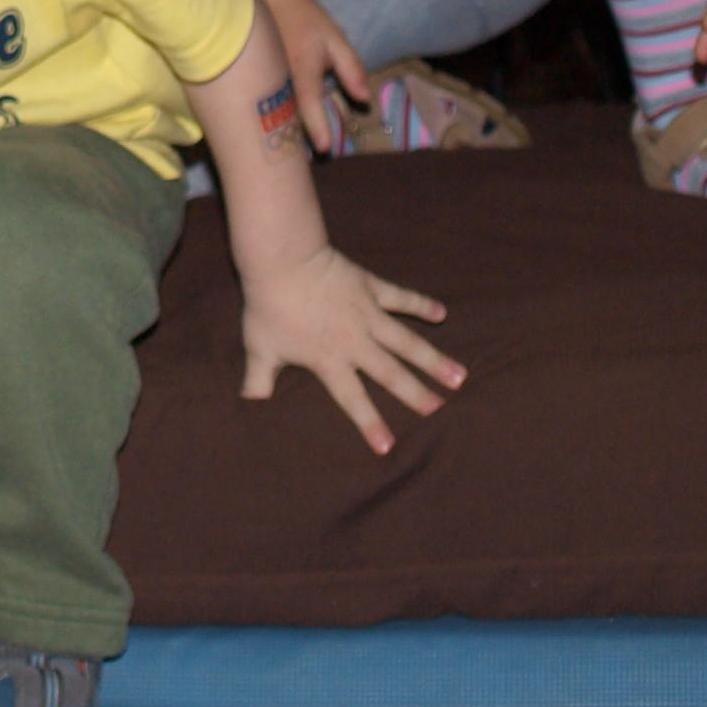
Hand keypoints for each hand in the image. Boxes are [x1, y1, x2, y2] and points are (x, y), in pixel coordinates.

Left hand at [238, 244, 458, 455]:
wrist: (282, 259)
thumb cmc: (268, 306)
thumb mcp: (260, 348)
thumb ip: (258, 380)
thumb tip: (248, 407)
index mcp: (329, 359)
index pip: (352, 399)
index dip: (369, 424)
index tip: (388, 448)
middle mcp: (355, 341)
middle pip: (390, 373)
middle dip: (417, 394)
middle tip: (441, 410)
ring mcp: (367, 313)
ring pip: (406, 341)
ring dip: (432, 358)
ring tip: (458, 376)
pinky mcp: (371, 287)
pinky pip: (402, 298)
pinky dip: (422, 304)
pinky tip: (442, 313)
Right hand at [254, 0, 365, 150]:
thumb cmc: (308, 21)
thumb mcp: (336, 40)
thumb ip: (352, 69)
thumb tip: (365, 99)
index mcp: (303, 70)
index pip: (311, 104)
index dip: (319, 129)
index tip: (326, 148)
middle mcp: (279, 78)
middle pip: (287, 117)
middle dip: (296, 139)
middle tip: (306, 159)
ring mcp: (260, 78)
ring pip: (270, 111)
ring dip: (280, 130)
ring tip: (287, 152)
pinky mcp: (249, 79)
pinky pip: (259, 102)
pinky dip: (266, 116)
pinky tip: (270, 129)